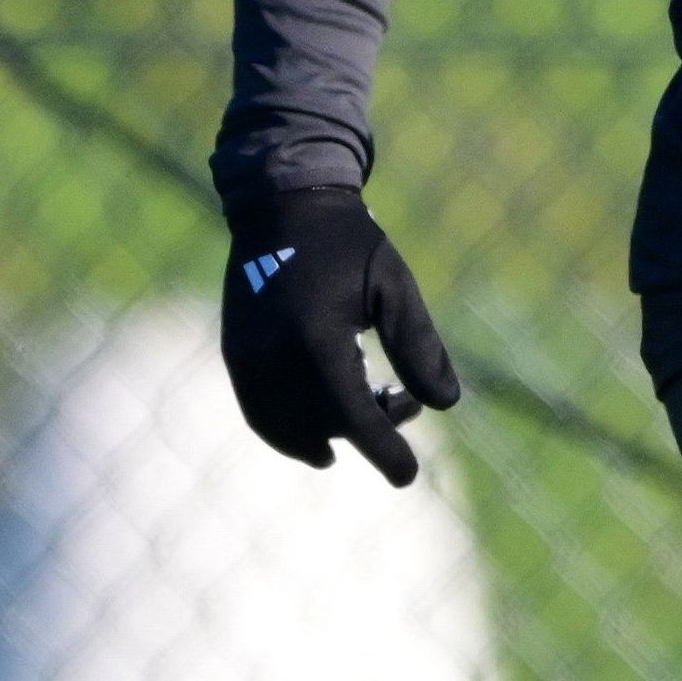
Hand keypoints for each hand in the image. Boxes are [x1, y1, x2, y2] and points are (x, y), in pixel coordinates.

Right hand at [221, 186, 462, 486]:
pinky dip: (288, 433)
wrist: (283, 204)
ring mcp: (247, 359)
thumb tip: (445, 405)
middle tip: (401, 400)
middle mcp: (274, 357)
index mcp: (317, 340)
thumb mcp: (395, 287)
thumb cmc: (349, 243)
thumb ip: (418, 346)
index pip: (354, 417)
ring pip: (288, 429)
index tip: (408, 476)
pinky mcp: (235, 355)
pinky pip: (260, 414)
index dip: (384, 451)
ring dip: (327, 435)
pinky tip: (318, 437)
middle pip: (324, 425)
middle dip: (367, 428)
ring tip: (368, 413)